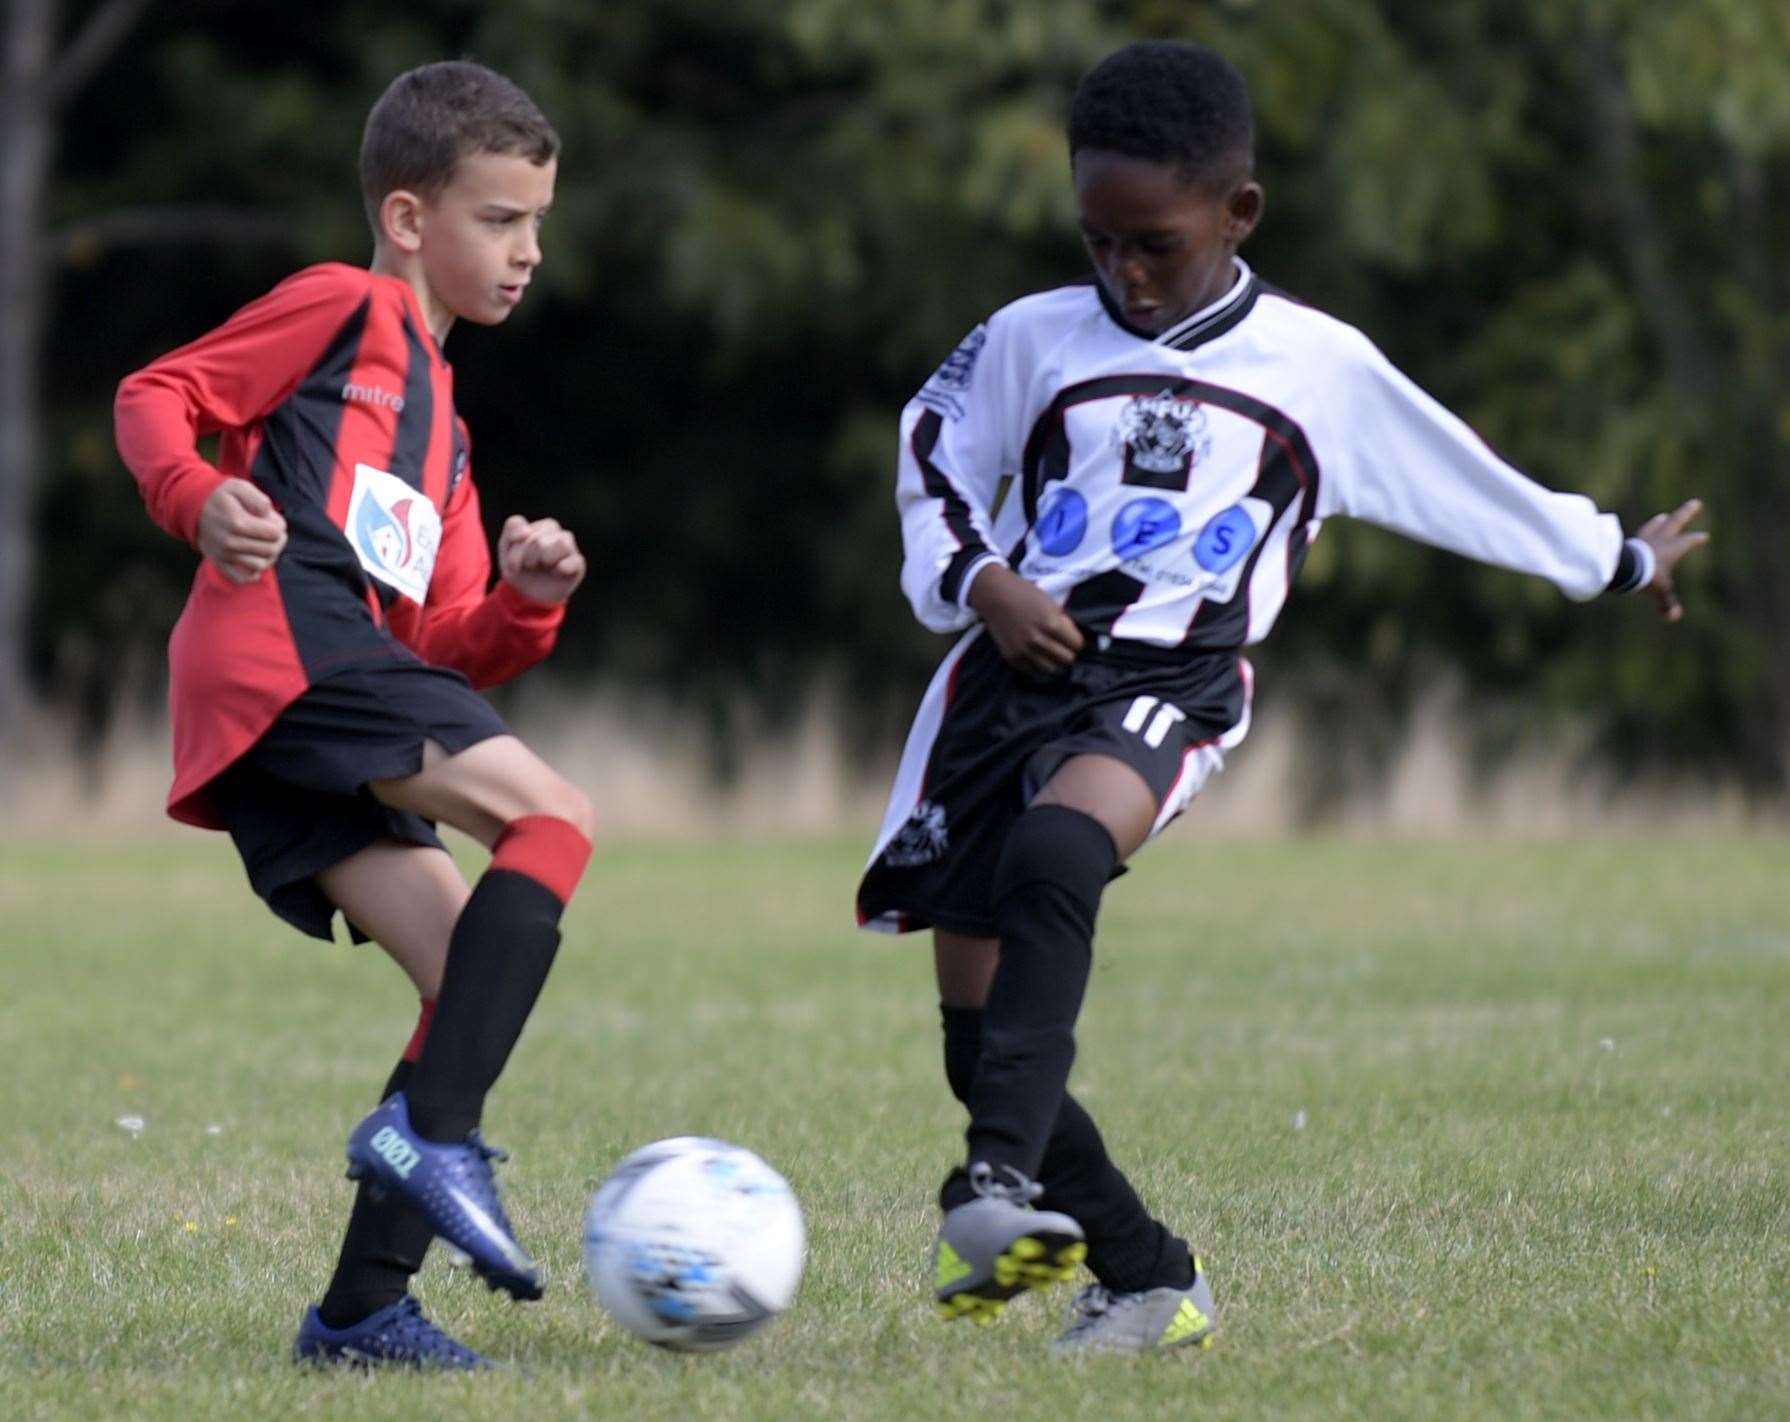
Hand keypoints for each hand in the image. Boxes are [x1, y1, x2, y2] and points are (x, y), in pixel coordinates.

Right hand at [197, 479, 286, 583]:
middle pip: (271, 550)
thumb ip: (258, 499)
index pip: (275, 533)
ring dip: (268, 556)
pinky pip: (241, 578)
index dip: (279, 525)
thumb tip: (268, 514)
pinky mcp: (219, 563)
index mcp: (238, 523)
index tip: (272, 519)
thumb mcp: (239, 487)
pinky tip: (254, 559)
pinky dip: (252, 573)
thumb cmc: (221, 496)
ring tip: (264, 544)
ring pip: (260, 565)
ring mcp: (224, 555)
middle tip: (271, 531)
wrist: (192, 506)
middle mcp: (231, 543)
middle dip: (277, 540)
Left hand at [499, 515, 585, 604]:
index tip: (511, 562)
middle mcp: (556, 534)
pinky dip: (562, 568)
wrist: (529, 596)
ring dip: (545, 558)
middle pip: (539, 539)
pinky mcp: (578, 564)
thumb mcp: (506, 550)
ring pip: (562, 542)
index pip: (523, 528)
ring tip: (540, 567)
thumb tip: (527, 531)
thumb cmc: (520, 569)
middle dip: (526, 557)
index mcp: (539, 527)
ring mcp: (569, 548)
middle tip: (526, 567)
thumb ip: (512, 529)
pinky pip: (574, 560)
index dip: (514, 546)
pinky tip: (556, 572)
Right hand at [967, 563, 1083, 674]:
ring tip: (1047, 651)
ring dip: (1052, 660)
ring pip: (1051, 669)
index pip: (1077, 644)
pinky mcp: (1011, 657)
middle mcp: (1037, 640)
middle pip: (1067, 659)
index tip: (1070, 637)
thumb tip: (1073, 640)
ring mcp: (1023, 650)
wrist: (994, 595)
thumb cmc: (1025, 594)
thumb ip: (1063, 622)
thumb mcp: (1050, 603)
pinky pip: (1032, 669)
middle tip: (1060, 645)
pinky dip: (1035, 663)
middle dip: (1066, 651)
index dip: (1075, 640)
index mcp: (1051, 624)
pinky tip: (1033, 652)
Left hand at [1635, 498, 1707, 622]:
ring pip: (1653, 527)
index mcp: (1672, 548)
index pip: (1688, 541)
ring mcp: (1642, 540)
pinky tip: (1640, 534)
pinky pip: (1637, 536)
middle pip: (1675, 522)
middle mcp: (1659, 540)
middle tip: (1695, 503)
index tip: (1704, 537)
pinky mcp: (1628, 543)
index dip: (1696, 539)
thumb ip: (1667, 602)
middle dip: (1686, 513)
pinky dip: (1642, 534)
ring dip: (1659, 522)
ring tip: (1662, 517)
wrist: (1623, 567)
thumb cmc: (1646, 577)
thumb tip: (1673, 617)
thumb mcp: (1659, 591)